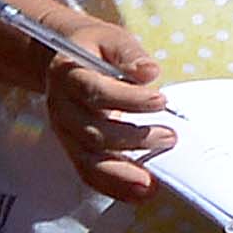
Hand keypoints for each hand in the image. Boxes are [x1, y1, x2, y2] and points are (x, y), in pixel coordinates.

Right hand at [31, 3, 174, 196]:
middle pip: (92, 131)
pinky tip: (139, 193)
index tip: (160, 100)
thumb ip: (129, 54)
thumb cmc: (93, 48)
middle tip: (171, 137)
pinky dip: (114, 187)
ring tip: (153, 183)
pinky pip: (89, 174)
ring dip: (123, 172)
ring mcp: (66, 133)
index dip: (128, 98)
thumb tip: (149, 72)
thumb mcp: (110, 39)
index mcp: (68, 76)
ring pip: (89, 160)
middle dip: (133, 138)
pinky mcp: (74, 149)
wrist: (61, 60)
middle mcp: (62, 108)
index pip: (94, 92)